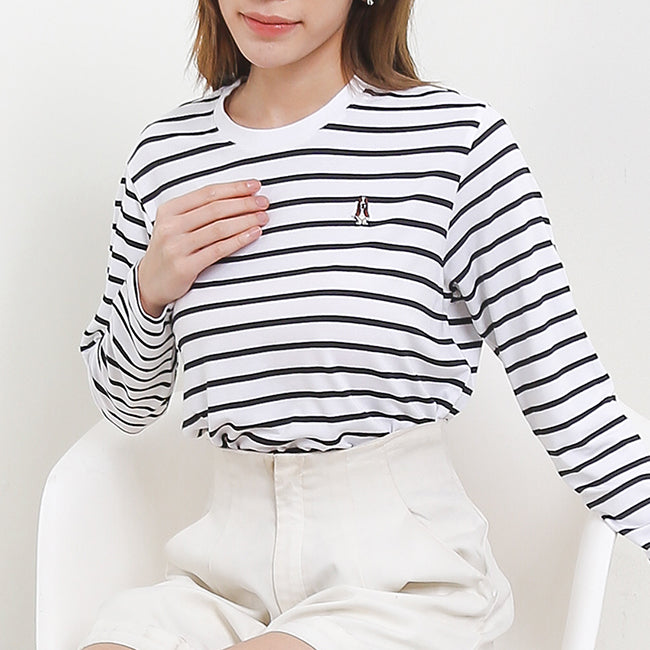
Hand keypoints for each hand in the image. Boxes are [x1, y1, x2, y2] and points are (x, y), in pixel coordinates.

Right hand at [137, 179, 268, 316]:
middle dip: (244, 203)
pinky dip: (239, 240)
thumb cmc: (170, 251)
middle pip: (215, 209)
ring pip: (219, 228)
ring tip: (264, 217)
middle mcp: (171, 226)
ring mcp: (176, 246)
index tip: (255, 186)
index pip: (208, 193)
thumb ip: (199, 211)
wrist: (149, 284)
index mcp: (169, 210)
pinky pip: (218, 249)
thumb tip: (237, 197)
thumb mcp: (175, 225)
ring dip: (245, 220)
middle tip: (264, 202)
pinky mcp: (184, 267)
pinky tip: (254, 234)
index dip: (234, 188)